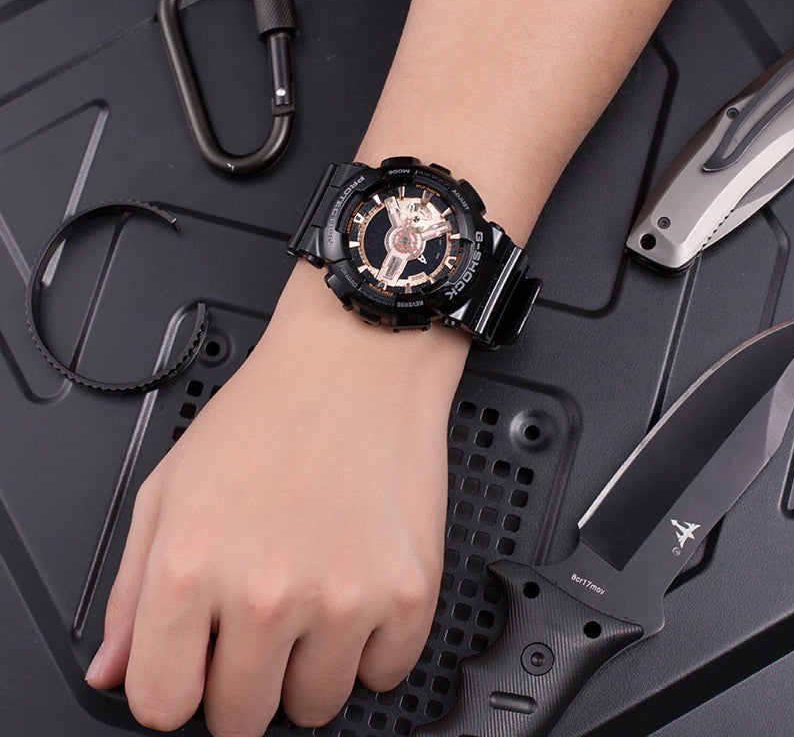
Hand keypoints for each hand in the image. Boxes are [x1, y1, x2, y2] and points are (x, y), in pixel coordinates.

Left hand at [84, 259, 470, 735]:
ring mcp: (343, 597)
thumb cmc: (267, 412)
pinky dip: (371, 647)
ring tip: (314, 595)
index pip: (161, 705)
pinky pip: (386, 674)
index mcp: (190, 568)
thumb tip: (115, 670)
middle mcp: (265, 593)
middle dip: (244, 681)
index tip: (195, 666)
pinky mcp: (409, 591)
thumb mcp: (171, 484)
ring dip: (310, 666)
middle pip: (242, 718)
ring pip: (317, 706)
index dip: (175, 687)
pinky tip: (358, 589)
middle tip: (261, 622)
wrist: (356, 361)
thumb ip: (131, 590)